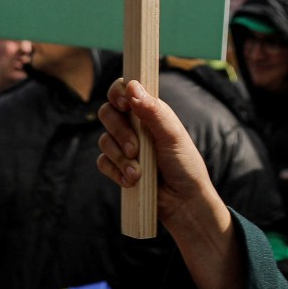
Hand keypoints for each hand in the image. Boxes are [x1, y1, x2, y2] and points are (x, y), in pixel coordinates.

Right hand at [96, 78, 222, 230]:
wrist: (183, 202)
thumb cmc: (184, 164)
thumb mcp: (172, 135)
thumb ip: (153, 111)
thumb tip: (132, 86)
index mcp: (148, 111)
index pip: (123, 90)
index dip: (117, 92)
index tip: (124, 103)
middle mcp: (133, 125)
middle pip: (107, 113)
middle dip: (119, 131)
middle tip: (135, 149)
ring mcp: (123, 146)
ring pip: (104, 139)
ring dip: (120, 157)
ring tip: (138, 172)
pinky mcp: (117, 167)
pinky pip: (103, 162)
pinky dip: (116, 171)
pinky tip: (132, 180)